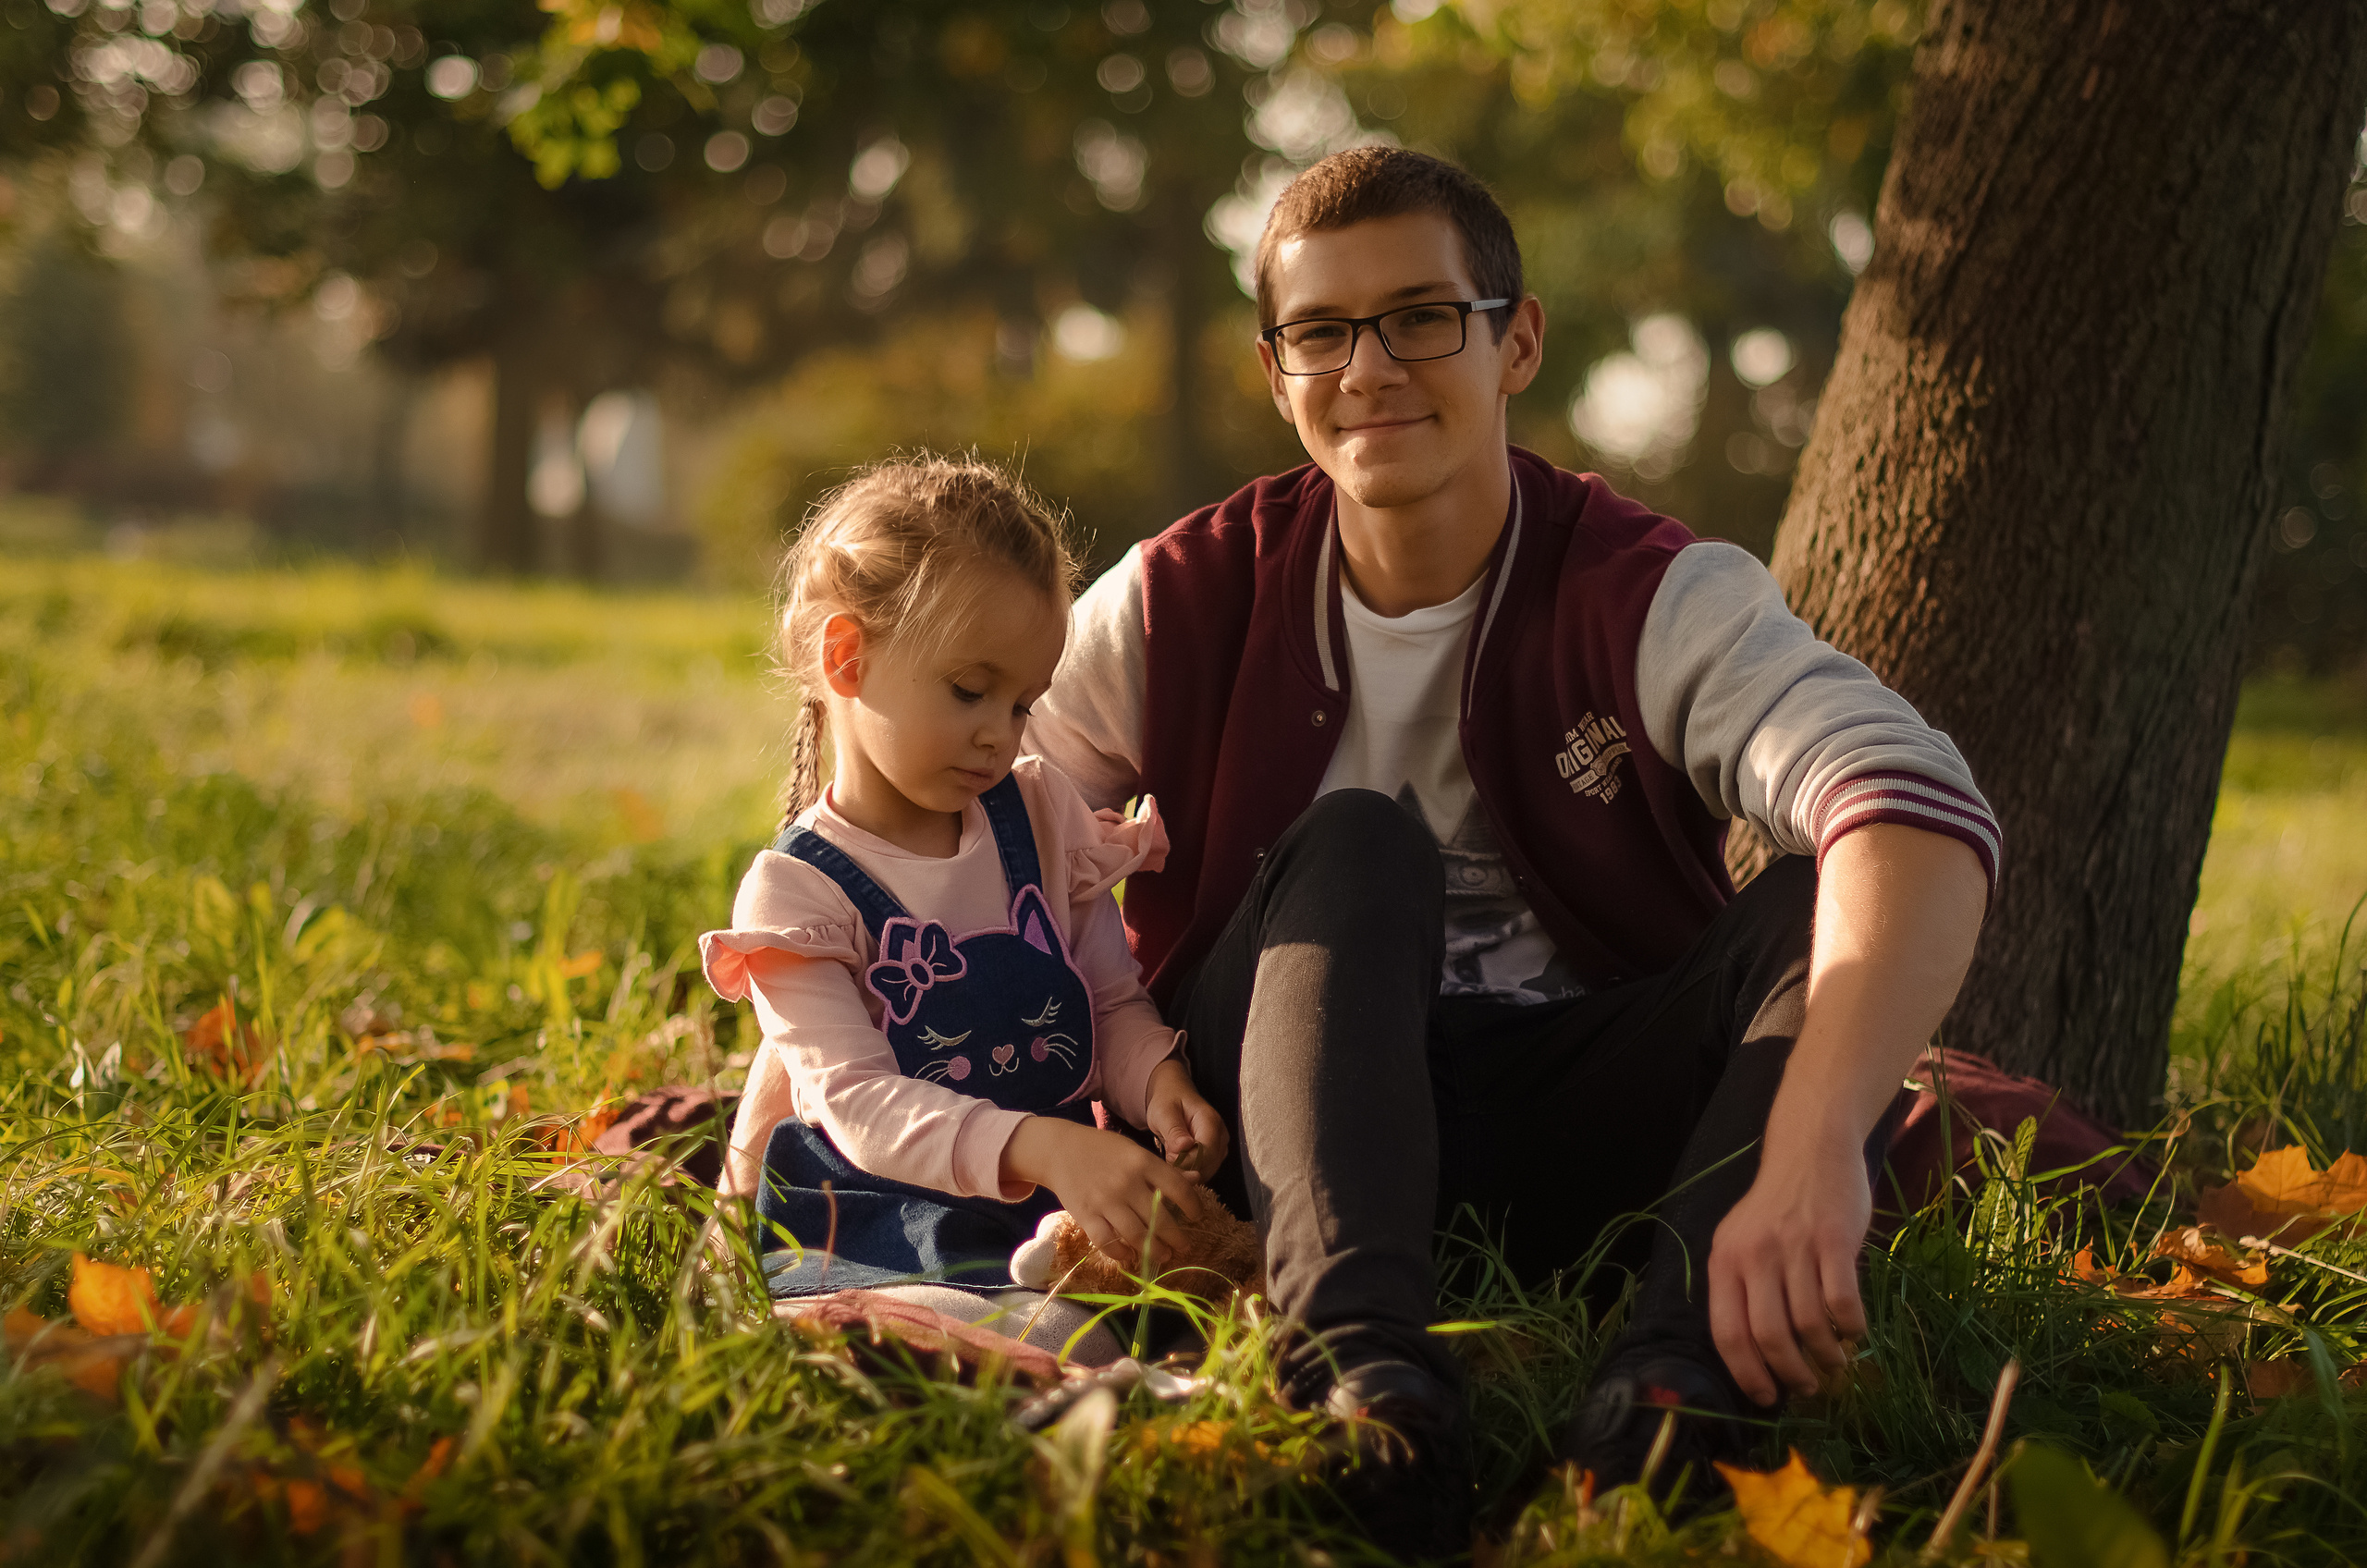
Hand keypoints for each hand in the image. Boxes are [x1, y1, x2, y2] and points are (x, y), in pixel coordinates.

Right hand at [1000, 1116, 1206, 1267]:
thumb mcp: (1135, 1152)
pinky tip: (1130, 1256)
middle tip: (1183, 1246)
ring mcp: (1106, 1201)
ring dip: (1155, 1251)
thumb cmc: (1103, 1150)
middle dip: (1177, 1238)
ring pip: (1138, 1235)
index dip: (1193, 1206)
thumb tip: (1197, 1179)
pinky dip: (1122, 1254)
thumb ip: (1164, 1170)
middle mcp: (1127, 1183)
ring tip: (1164, 1255)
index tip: (1197, 1216)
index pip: (1178, 1188)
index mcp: (1143, 1162)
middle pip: (1160, 1219)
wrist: (1060, 1149)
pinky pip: (1108, 1243)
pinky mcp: (1086, 1215)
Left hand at [1143, 1058, 1230, 1178]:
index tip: (1168, 1158)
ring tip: (1170, 1159)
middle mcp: (1221, 1136)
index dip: (1187, 1162)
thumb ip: (1174, 1130)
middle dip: (1185, 1170)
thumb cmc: (1168, 1101)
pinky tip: (1176, 1163)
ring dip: (1186, 1172)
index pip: (1206, 1153)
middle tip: (1166, 1160)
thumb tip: (1183, 1147)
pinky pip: (1204, 1171)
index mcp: (1211, 1122)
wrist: (1173, 1095)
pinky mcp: (1214, 1155)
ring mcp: (1220, 1147)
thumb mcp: (1164, 1112)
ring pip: (1206, 1172)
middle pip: (1208, 1166)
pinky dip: (1189, 1172)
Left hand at [1705, 1136, 1871, 1405]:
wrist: (1811, 1151)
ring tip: (1834, 1364)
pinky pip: (1842, 1301)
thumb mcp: (1741, 1241)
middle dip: (1790, 1374)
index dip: (1747, 1374)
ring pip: (1809, 1324)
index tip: (1766, 1398)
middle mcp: (1755, 1256)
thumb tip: (1752, 1356)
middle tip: (1808, 1388)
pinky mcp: (1834, 1241)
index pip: (1728, 1333)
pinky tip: (1854, 1332)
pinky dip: (1851, 1327)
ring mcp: (1795, 1247)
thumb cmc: (1776, 1207)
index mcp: (1725, 1261)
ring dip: (1826, 1356)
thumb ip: (1741, 1288)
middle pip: (1770, 1336)